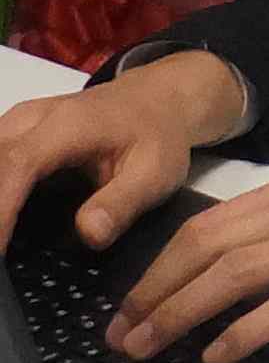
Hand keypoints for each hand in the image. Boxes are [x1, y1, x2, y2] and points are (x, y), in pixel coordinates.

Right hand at [0, 52, 245, 251]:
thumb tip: (88, 235)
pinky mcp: (15, 134)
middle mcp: (34, 118)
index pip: (18, 166)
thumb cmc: (157, 136)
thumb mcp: (156, 173)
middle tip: (0, 261)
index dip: (0, 211)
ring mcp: (20, 123)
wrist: (159, 101)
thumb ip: (122, 204)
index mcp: (69, 125)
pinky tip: (5, 223)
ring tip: (3, 243)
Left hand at [106, 173, 268, 362]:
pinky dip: (239, 334)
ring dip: (181, 313)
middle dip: (156, 290)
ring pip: (236, 272)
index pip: (213, 222)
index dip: (161, 264)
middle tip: (123, 333)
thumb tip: (229, 273)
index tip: (131, 304)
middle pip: (212, 243)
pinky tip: (217, 357)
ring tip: (150, 348)